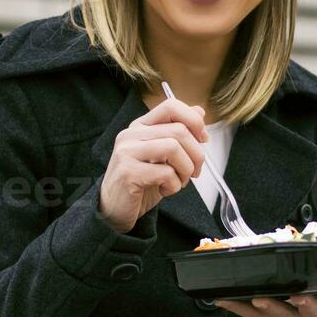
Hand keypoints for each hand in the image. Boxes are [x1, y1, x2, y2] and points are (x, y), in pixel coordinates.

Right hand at [96, 95, 208, 233]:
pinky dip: (174, 185)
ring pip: (174, 148)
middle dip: (196, 154)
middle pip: (179, 130)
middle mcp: (131, 134)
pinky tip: (165, 191)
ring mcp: (127, 152)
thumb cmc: (142, 183)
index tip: (202, 139)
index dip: (194, 121)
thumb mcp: (163, 156)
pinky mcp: (128, 172)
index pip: (171, 106)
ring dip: (186, 170)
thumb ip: (177, 133)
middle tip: (194, 172)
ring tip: (179, 182)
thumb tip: (200, 112)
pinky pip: (165, 173)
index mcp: (140, 126)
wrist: (114, 210)